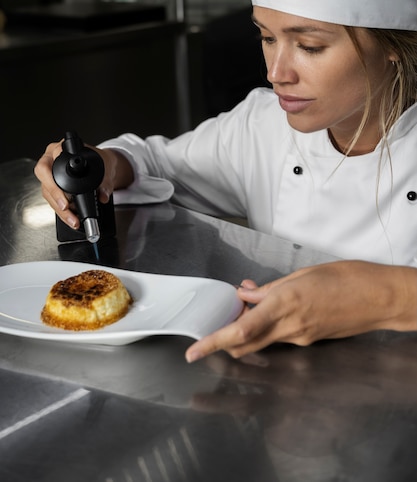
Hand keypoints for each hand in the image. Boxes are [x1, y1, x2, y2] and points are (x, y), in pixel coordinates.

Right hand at [34, 141, 132, 229]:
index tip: (61, 182)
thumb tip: (103, 196)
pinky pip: (53, 200)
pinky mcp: (53, 188)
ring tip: (72, 219)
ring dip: (59, 208)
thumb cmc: (101, 161)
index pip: (52, 158)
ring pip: (47, 193)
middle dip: (55, 195)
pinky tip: (70, 217)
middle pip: (45, 178)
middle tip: (66, 207)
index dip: (53, 172)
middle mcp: (51, 160)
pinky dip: (62, 211)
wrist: (103, 167)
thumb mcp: (106, 168)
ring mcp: (50, 174)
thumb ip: (106, 182)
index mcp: (61, 149)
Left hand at [185, 260, 416, 361]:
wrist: (380, 298)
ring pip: (261, 340)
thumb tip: (246, 293)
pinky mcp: (310, 341)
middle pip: (245, 343)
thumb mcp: (303, 274)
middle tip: (214, 324)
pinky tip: (270, 307)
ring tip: (247, 302)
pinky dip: (267, 326)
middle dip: (224, 340)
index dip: (214, 341)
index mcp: (286, 304)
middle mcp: (290, 327)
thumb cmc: (346, 277)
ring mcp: (301, 338)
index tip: (194, 351)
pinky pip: (279, 337)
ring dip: (246, 329)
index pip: (241, 329)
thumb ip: (270, 288)